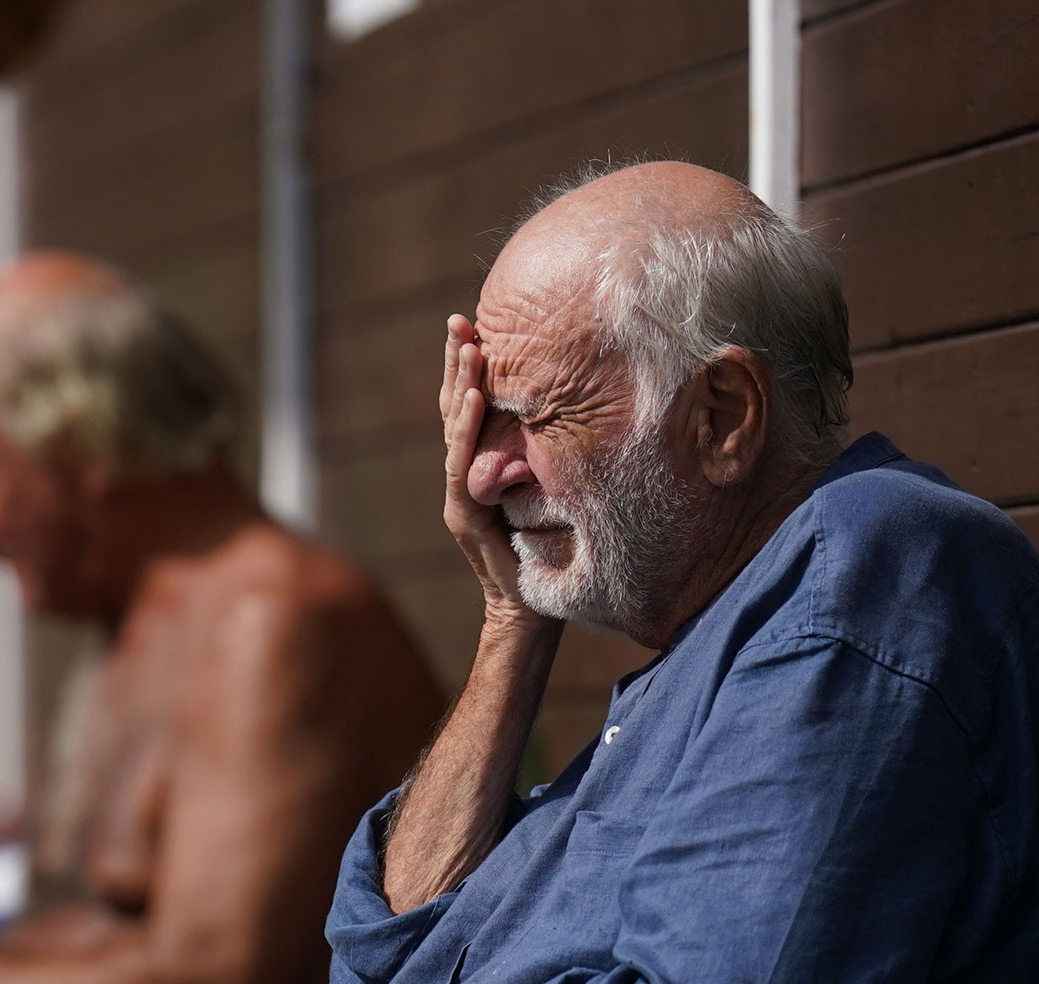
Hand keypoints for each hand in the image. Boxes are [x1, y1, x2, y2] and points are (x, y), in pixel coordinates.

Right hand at [439, 315, 531, 623]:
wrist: (530, 610)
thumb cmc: (551, 549)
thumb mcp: (554, 488)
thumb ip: (547, 455)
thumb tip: (583, 407)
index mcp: (484, 463)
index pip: (473, 406)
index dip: (472, 366)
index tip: (478, 323)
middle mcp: (466, 473)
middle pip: (456, 408)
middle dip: (459, 361)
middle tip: (461, 319)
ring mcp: (460, 494)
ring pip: (455, 430)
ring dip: (461, 384)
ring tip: (469, 346)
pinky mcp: (464, 515)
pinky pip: (463, 465)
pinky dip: (468, 428)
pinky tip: (476, 396)